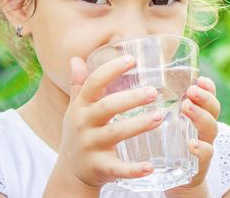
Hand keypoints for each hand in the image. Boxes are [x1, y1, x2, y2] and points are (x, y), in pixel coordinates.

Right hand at [46, 55, 162, 194]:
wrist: (70, 172)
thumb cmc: (80, 132)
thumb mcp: (76, 108)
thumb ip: (79, 85)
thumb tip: (76, 58)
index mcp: (81, 106)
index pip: (94, 83)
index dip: (111, 70)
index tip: (131, 59)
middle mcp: (84, 124)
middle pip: (107, 107)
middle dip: (131, 99)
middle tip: (154, 91)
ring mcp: (91, 146)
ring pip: (116, 134)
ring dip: (138, 125)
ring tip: (159, 116)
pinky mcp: (100, 167)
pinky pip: (118, 168)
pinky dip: (133, 169)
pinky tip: (150, 166)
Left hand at [166, 76, 219, 197]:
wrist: (174, 177)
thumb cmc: (170, 143)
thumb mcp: (170, 122)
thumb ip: (163, 104)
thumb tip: (142, 81)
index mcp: (199, 113)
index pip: (209, 96)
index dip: (208, 87)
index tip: (200, 79)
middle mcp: (205, 127)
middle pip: (213, 109)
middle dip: (204, 98)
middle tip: (191, 91)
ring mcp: (205, 144)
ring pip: (210, 127)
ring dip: (200, 116)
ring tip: (186, 107)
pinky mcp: (200, 163)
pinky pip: (206, 154)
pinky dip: (201, 148)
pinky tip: (192, 144)